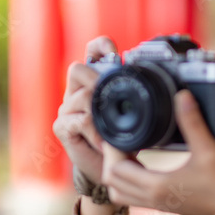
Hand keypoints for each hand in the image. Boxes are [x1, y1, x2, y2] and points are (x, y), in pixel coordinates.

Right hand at [53, 35, 125, 184]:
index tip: (114, 50)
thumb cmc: (120, 139)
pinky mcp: (62, 127)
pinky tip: (104, 143)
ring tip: (113, 128)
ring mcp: (67, 109)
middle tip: (111, 94)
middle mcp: (77, 91)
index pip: (91, 53)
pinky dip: (95, 133)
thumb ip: (135, 97)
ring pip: (82, 96)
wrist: (107, 168)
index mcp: (93, 82)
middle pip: (77, 69)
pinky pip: (78, 121)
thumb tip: (152, 82)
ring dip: (100, 111)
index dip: (99, 46)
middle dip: (96, 78)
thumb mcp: (133, 116)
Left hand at [101, 89, 214, 214]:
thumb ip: (193, 123)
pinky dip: (128, 178)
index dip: (112, 149)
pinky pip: (132, 195)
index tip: (119, 131)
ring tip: (130, 148)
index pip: (115, 169)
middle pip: (111, 180)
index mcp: (156, 186)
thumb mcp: (209, 150)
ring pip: (119, 191)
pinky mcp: (161, 204)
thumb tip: (182, 97)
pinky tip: (141, 159)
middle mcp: (151, 198)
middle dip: (111, 157)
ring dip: (117, 170)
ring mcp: (155, 203)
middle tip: (122, 137)